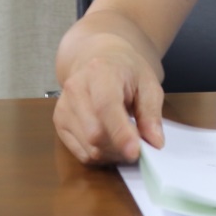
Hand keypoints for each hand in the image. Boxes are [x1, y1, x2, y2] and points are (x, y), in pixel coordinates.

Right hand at [53, 41, 164, 165]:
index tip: (136, 152)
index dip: (120, 133)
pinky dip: (101, 155)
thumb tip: (155, 142)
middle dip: (121, 147)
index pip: (106, 107)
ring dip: (113, 154)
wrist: (99, 59)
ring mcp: (64, 108)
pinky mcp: (60, 124)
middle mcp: (75, 89)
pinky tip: (112, 144)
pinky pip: (81, 153)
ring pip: (88, 148)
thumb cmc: (127, 72)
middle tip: (141, 146)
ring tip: (127, 142)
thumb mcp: (149, 84)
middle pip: (95, 133)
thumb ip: (151, 112)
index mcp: (99, 73)